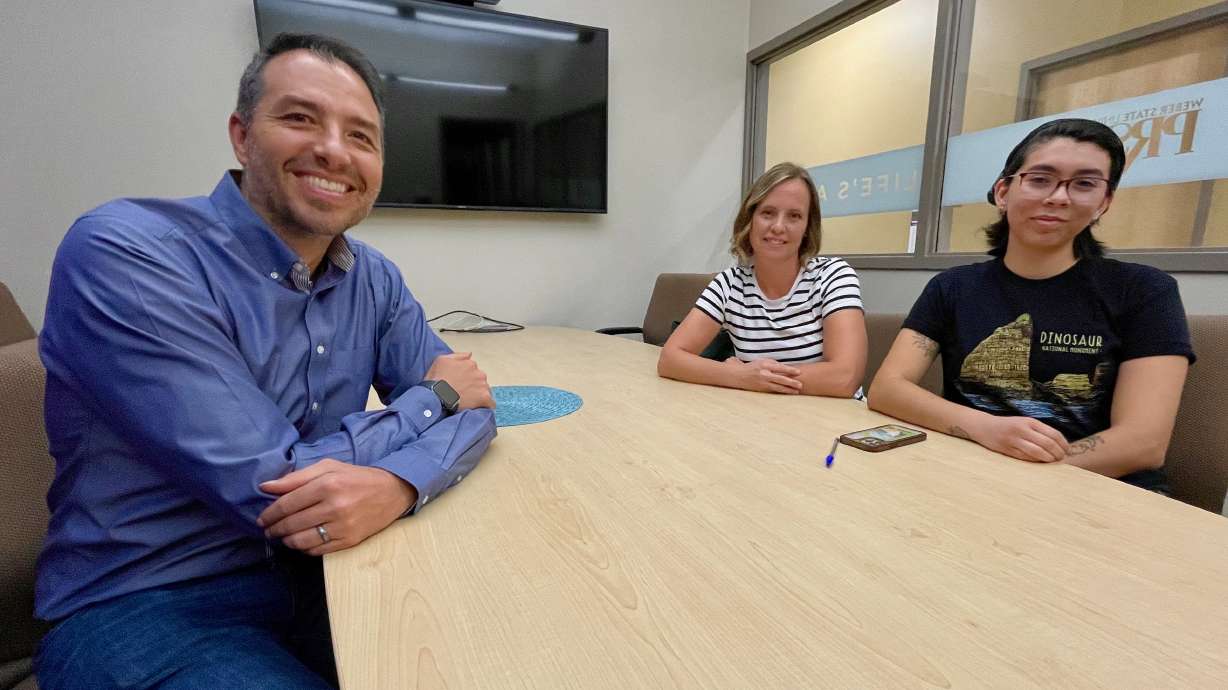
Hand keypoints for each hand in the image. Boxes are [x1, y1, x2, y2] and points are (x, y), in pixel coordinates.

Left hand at [257, 459, 417, 555]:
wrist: (393, 491)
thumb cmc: (357, 477)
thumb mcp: (329, 467)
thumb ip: (296, 477)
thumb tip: (266, 487)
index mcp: (328, 484)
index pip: (288, 504)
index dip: (270, 513)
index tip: (262, 518)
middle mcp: (335, 506)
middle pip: (292, 523)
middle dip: (275, 529)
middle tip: (268, 530)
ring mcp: (343, 526)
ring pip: (302, 540)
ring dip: (287, 541)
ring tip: (284, 537)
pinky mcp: (350, 541)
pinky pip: (318, 550)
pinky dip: (304, 548)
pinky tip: (302, 542)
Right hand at [425, 352, 493, 409]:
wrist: (436, 396)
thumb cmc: (436, 379)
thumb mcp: (442, 360)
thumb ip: (458, 356)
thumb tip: (470, 354)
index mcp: (470, 364)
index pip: (473, 370)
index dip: (467, 377)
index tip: (460, 383)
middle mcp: (479, 373)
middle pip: (480, 380)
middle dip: (474, 385)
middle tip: (463, 393)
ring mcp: (483, 386)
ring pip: (485, 390)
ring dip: (479, 394)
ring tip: (468, 401)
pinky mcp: (484, 398)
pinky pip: (490, 403)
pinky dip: (485, 405)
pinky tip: (477, 407)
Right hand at [723, 357, 802, 393]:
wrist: (738, 375)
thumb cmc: (753, 367)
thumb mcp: (762, 361)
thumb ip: (774, 364)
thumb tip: (786, 369)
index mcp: (765, 365)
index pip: (780, 368)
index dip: (790, 370)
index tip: (799, 372)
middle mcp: (764, 374)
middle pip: (781, 379)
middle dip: (791, 383)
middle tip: (801, 385)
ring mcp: (763, 383)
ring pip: (778, 387)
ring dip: (788, 390)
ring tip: (797, 392)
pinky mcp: (761, 389)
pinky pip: (773, 390)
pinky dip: (781, 391)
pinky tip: (787, 393)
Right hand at [969, 415, 1068, 462]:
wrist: (985, 427)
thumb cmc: (1009, 426)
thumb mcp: (1025, 422)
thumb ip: (1040, 430)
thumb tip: (1059, 443)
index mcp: (1029, 422)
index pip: (1053, 433)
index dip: (1063, 444)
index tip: (1067, 450)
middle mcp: (1022, 430)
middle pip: (1047, 444)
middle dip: (1058, 453)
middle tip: (1061, 458)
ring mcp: (1014, 440)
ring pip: (1038, 452)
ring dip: (1048, 459)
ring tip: (1053, 461)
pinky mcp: (1008, 450)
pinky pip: (1026, 458)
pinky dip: (1036, 461)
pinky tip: (1041, 462)